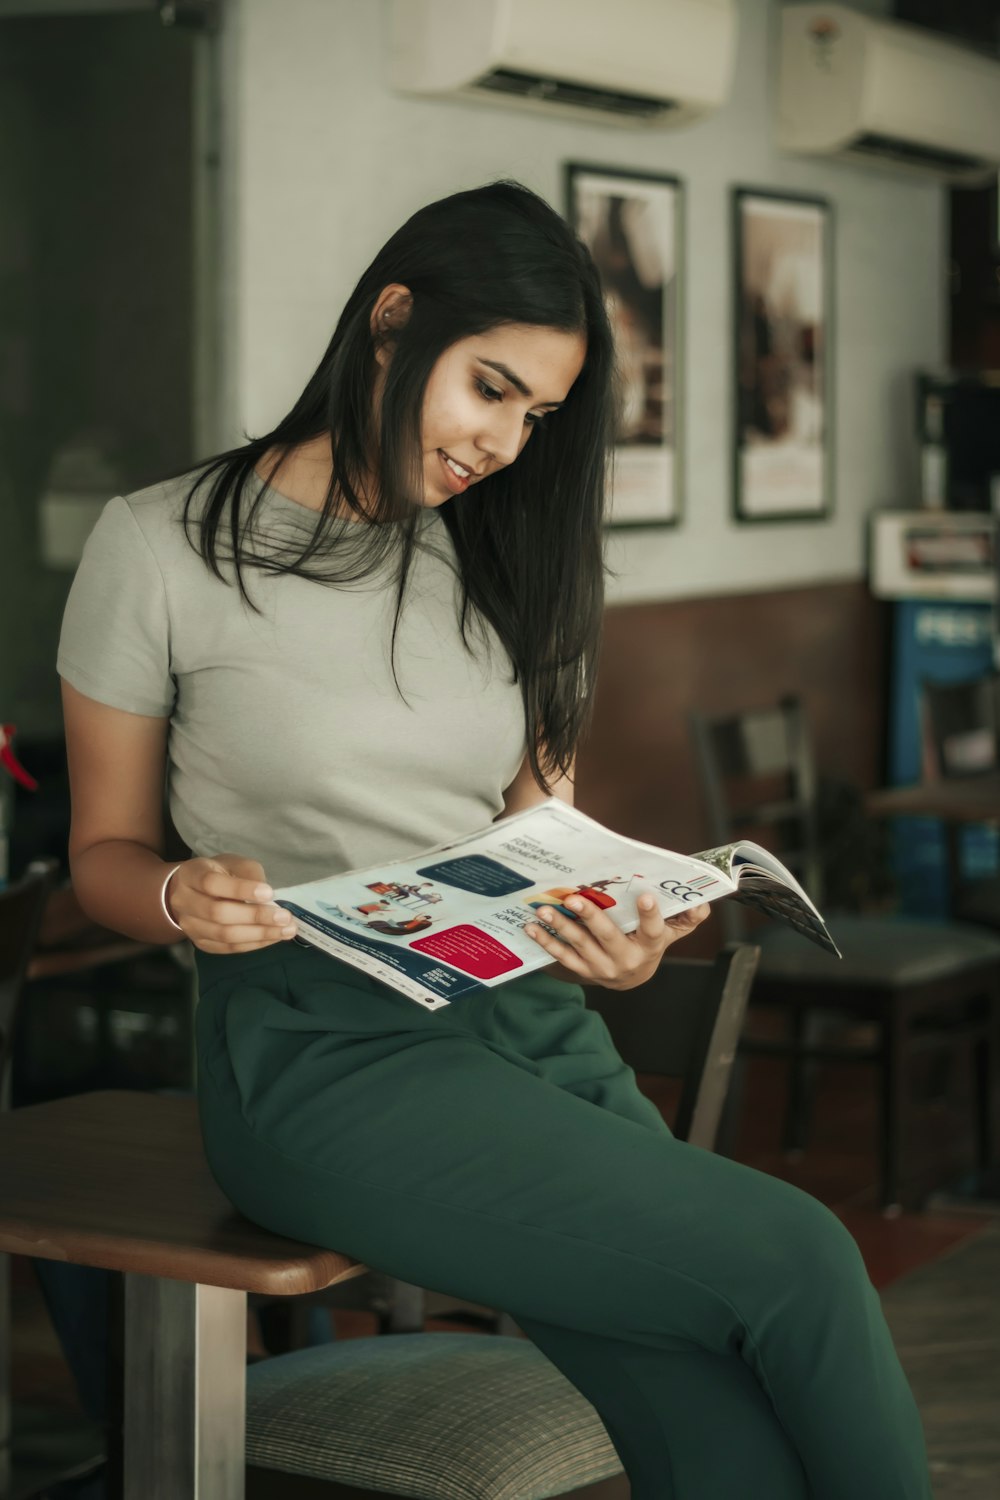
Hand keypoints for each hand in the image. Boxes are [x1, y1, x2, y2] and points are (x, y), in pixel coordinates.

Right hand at [165, 854, 296, 953]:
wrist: (194, 892)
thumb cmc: (220, 873)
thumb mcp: (235, 863)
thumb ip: (250, 875)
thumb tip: (268, 899)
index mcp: (191, 874)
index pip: (212, 883)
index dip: (241, 889)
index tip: (269, 893)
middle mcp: (184, 901)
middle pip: (218, 913)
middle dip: (255, 916)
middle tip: (285, 917)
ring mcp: (190, 925)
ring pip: (223, 935)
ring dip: (259, 934)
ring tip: (285, 931)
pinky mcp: (200, 942)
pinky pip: (227, 948)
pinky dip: (253, 944)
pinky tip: (272, 938)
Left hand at [524, 894, 709, 990]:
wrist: (632, 978)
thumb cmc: (650, 944)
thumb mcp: (672, 932)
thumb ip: (686, 917)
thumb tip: (702, 902)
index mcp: (652, 945)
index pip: (654, 930)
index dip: (649, 915)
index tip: (643, 896)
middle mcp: (627, 959)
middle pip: (608, 936)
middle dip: (590, 916)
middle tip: (573, 898)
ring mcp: (603, 968)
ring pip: (580, 946)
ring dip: (560, 927)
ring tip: (544, 909)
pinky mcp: (584, 972)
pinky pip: (563, 957)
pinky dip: (547, 942)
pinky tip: (532, 927)